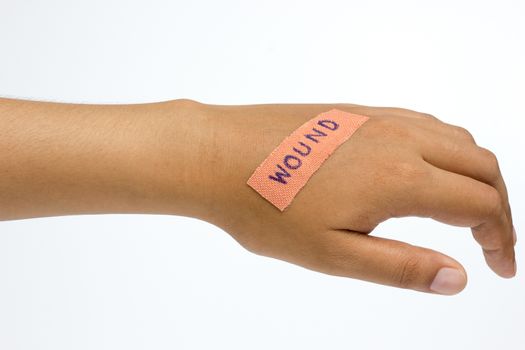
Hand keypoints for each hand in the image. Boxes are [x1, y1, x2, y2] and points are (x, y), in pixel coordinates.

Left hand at [200, 102, 516, 294]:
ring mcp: (377, 118)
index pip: (481, 204)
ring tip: (464, 209)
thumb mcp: (334, 254)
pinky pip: (421, 123)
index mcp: (400, 177)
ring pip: (454, 138)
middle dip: (498, 205)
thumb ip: (401, 266)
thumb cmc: (265, 208)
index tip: (501, 265)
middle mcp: (398, 138)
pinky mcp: (356, 112)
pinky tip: (425, 171)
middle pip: (481, 164)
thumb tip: (457, 278)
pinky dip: (444, 148)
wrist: (216, 156)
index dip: (502, 238)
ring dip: (473, 173)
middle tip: (491, 240)